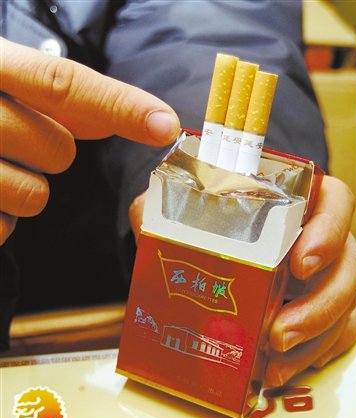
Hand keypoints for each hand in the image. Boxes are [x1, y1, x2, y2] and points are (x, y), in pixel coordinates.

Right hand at [0, 38, 179, 244]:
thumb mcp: (6, 80)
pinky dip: (1, 215)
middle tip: (17, 139)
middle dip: (50, 152)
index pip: (63, 83)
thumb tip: (140, 116)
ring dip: (24, 186)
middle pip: (58, 151)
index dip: (120, 106)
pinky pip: (6, 227)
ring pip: (35, 196)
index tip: (165, 124)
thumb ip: (63, 97)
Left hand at [129, 177, 355, 385]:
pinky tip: (287, 368)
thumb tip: (146, 221)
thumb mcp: (184, 206)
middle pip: (348, 265)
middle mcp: (324, 237)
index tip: (300, 264)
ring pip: (348, 304)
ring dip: (315, 340)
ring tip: (274, 368)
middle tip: (278, 336)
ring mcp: (330, 274)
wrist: (216, 240)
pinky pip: (343, 332)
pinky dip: (320, 353)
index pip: (336, 203)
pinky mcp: (329, 308)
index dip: (328, 233)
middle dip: (318, 307)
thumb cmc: (208, 221)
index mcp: (300, 201)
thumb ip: (167, 207)